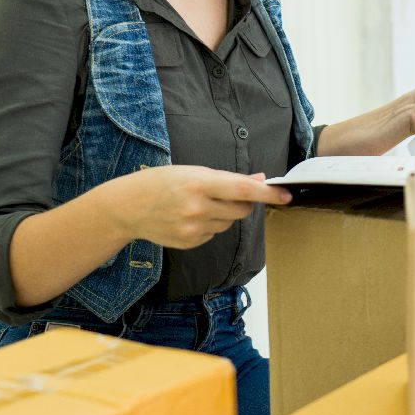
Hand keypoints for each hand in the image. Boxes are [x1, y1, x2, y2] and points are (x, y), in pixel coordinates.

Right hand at [109, 166, 291, 248]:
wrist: (128, 207)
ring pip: (228, 223)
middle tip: (229, 194)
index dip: (267, 193)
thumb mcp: (192, 171)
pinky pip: (214, 234)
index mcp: (199, 183)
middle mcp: (198, 208)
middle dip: (244, 202)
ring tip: (198, 204)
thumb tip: (259, 178)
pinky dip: (210, 225)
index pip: (243, 189)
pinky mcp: (190, 243)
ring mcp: (193, 229)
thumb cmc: (161, 182)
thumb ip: (227, 178)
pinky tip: (189, 217)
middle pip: (241, 210)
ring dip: (224, 213)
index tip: (286, 195)